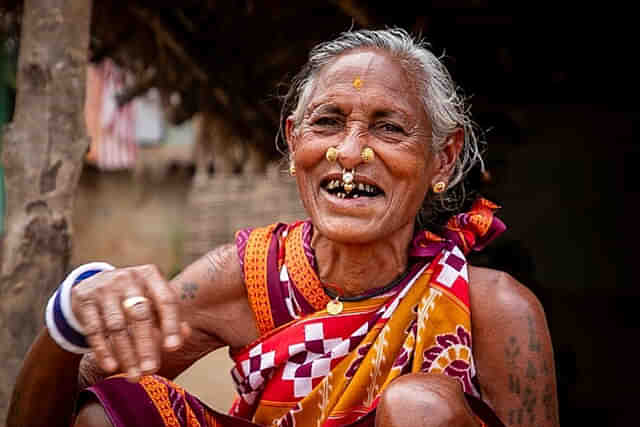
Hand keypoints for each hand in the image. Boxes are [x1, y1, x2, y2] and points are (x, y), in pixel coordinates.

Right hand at [71, 264, 189, 380]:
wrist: (94, 283)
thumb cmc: (134, 296)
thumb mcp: (153, 299)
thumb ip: (170, 317)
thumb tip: (185, 334)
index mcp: (151, 276)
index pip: (166, 300)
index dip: (171, 325)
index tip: (173, 348)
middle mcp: (129, 279)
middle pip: (140, 315)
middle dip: (146, 346)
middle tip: (151, 370)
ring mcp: (105, 288)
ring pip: (117, 326)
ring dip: (126, 354)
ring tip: (134, 376)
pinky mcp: (85, 300)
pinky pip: (94, 329)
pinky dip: (103, 350)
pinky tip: (111, 367)